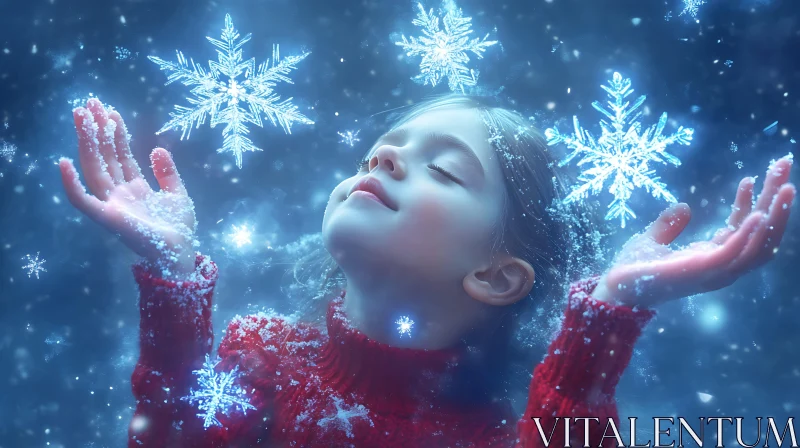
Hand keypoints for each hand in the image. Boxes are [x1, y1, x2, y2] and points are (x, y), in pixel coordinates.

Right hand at [59, 99, 196, 275]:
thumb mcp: (177, 194)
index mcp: (135, 188)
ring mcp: (111, 204)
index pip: (120, 156)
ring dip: (86, 142)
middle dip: (97, 131)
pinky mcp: (107, 218)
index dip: (115, 134)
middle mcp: (120, 194)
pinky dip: (71, 184)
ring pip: (94, 168)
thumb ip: (167, 172)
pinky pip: (82, 200)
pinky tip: (63, 162)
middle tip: (89, 104)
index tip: (111, 112)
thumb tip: (157, 148)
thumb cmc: (179, 229)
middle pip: (104, 157)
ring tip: (81, 117)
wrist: (181, 254)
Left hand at [592, 155, 794, 307]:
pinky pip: (736, 253)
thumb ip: (670, 225)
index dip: (752, 204)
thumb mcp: (655, 239)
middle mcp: (721, 266)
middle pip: (762, 234)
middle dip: (777, 202)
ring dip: (776, 215)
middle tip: (784, 166)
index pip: (744, 230)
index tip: (751, 178)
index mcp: (713, 258)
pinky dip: (750, 234)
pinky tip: (760, 213)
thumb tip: (683, 206)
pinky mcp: (703, 270)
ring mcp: (715, 271)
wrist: (616, 288)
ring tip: (785, 186)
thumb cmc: (634, 270)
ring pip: (760, 245)